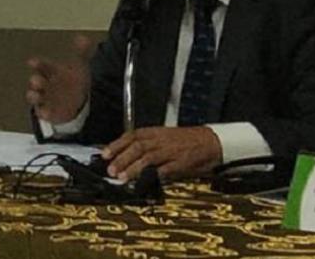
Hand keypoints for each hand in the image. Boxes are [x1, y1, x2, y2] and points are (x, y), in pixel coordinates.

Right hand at [26, 35, 92, 123]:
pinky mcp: (47, 111)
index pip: (42, 65)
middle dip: (35, 81)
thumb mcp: (78, 66)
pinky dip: (43, 112)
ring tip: (35, 95)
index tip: (32, 62)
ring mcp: (44, 98)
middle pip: (36, 81)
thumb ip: (81, 52)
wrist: (74, 101)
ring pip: (34, 96)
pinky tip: (45, 112)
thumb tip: (84, 38)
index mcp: (50, 71)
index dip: (37, 64)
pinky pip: (43, 112)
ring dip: (33, 95)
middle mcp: (45, 84)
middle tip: (36, 80)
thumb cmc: (71, 81)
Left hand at [101, 126, 221, 181]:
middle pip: (137, 147)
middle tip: (110, 169)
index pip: (131, 136)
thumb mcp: (162, 137)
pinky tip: (147, 181)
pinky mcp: (181, 162)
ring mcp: (171, 151)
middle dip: (122, 158)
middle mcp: (160, 140)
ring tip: (122, 177)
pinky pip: (166, 169)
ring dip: (133, 168)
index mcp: (154, 132)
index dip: (116, 145)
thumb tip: (125, 157)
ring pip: (148, 158)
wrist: (209, 140)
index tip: (104, 154)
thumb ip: (146, 145)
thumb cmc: (184, 140)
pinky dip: (156, 174)